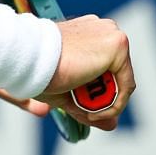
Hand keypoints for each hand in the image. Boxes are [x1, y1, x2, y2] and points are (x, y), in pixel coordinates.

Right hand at [43, 14, 134, 129]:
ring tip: (86, 112)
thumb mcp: (67, 91)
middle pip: (116, 75)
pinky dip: (114, 104)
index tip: (84, 109)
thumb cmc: (37, 71)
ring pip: (122, 80)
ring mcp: (111, 34)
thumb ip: (91, 105)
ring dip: (107, 104)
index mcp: (88, 32)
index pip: (106, 67)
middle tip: (86, 114)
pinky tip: (94, 111)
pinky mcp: (118, 45)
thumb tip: (111, 124)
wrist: (28, 59)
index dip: (97, 93)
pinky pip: (126, 84)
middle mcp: (101, 29)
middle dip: (102, 99)